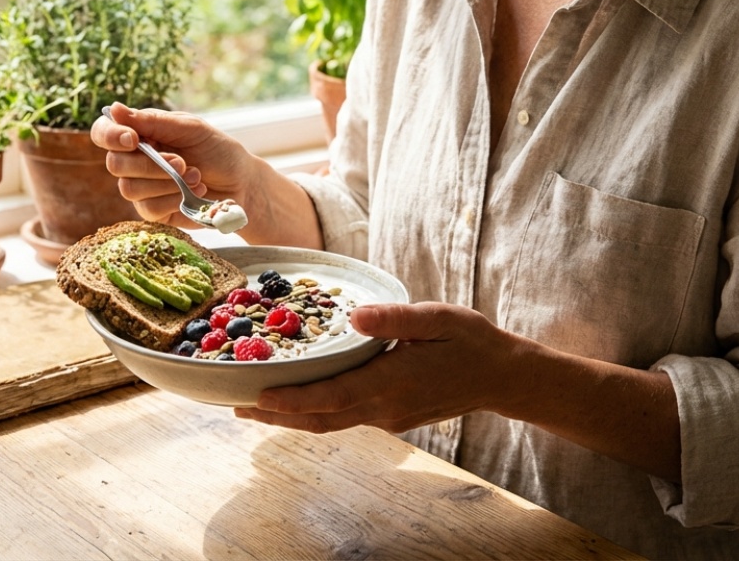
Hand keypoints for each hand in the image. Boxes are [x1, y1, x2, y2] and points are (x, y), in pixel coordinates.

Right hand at [90, 102, 256, 230]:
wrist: (242, 183)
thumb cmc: (217, 150)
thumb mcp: (190, 129)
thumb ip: (153, 121)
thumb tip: (113, 109)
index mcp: (140, 135)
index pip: (104, 132)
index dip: (110, 135)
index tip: (132, 139)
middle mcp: (135, 161)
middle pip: (115, 164)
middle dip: (149, 164)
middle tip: (181, 162)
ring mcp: (142, 188)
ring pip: (129, 188)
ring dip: (166, 182)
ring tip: (196, 176)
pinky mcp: (154, 212)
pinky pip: (147, 208)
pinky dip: (172, 200)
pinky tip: (192, 194)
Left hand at [236, 299, 682, 480]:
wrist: (504, 377)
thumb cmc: (471, 341)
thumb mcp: (437, 318)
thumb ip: (395, 318)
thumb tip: (355, 316)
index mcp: (389, 383)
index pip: (327, 396)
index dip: (287, 399)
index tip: (252, 396)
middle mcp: (383, 408)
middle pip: (318, 418)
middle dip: (275, 414)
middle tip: (234, 406)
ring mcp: (387, 417)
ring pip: (329, 423)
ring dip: (290, 418)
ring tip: (254, 408)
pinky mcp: (392, 416)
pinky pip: (344, 418)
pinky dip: (315, 413)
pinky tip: (299, 403)